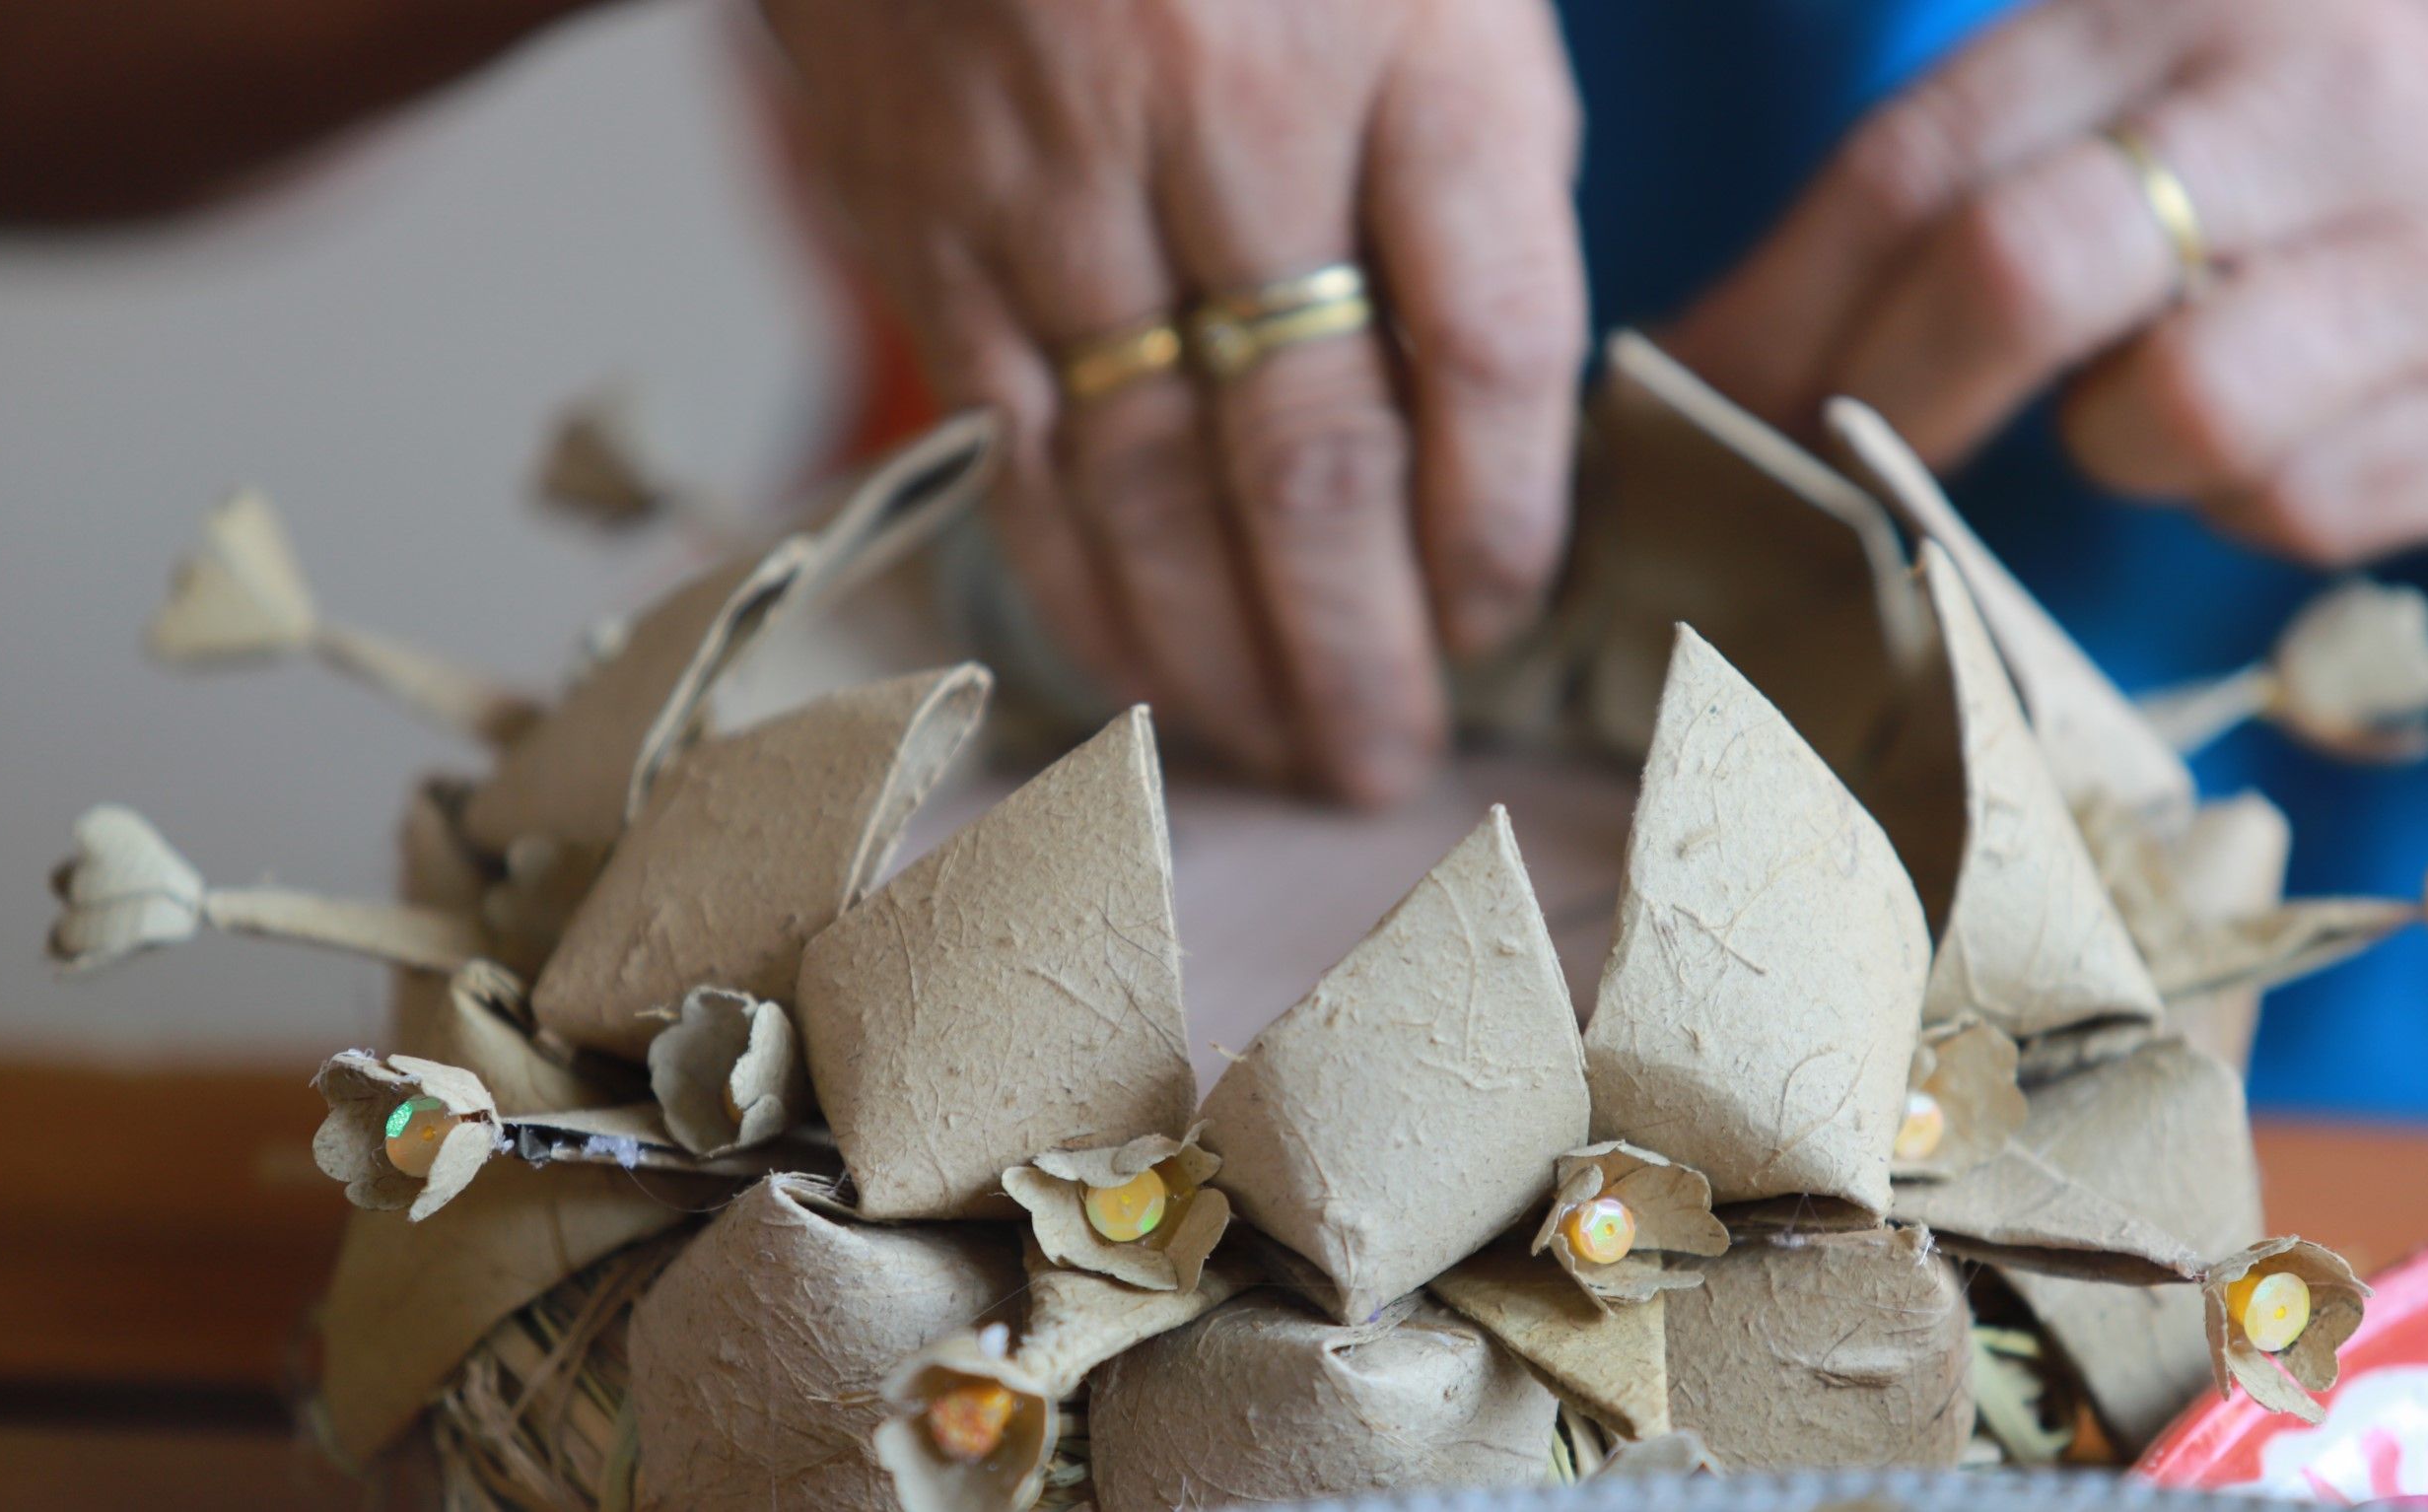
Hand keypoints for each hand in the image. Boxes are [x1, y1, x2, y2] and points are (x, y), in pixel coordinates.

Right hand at [758, 0, 1585, 803]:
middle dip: (1362, 644)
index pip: (1487, 342)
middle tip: (1393, 763)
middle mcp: (1229, 111)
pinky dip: (1079, 577)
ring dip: (1226, 651)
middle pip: (1314, 455)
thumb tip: (1491, 422)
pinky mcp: (921, 208)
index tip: (1505, 617)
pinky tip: (1132, 669)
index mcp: (1410, 28)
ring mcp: (1055, 170)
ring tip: (1283, 755)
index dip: (1506, 518)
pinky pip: (1010, 443)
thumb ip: (1479, 154)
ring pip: (1151, 482)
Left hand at [1667, 0, 2427, 564]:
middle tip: (1813, 478)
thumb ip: (1977, 160)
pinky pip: (2285, 505)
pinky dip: (2243, 509)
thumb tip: (1711, 343)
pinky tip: (2283, 445)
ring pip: (2163, 413)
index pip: (1920, 155)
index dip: (1779, 303)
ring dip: (2107, 459)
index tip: (1684, 400)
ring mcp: (2420, 239)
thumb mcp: (2164, 73)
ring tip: (2140, 421)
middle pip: (2017, 267)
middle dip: (1881, 404)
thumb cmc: (2322, 157)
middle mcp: (2307, 89)